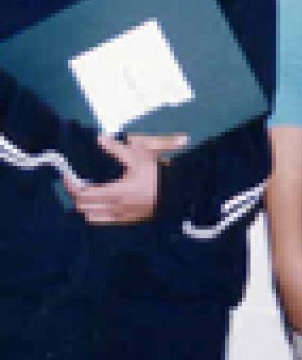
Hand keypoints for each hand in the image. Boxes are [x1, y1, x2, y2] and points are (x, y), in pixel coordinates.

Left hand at [64, 133, 187, 224]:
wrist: (176, 192)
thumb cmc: (157, 173)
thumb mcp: (139, 157)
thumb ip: (117, 149)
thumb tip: (100, 138)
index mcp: (116, 192)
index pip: (83, 193)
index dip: (71, 185)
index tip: (66, 175)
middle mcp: (115, 208)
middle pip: (83, 206)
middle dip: (75, 194)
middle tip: (73, 181)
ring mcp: (120, 217)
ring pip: (91, 216)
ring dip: (84, 205)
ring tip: (85, 192)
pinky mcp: (126, 221)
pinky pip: (102, 221)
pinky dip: (94, 213)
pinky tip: (98, 204)